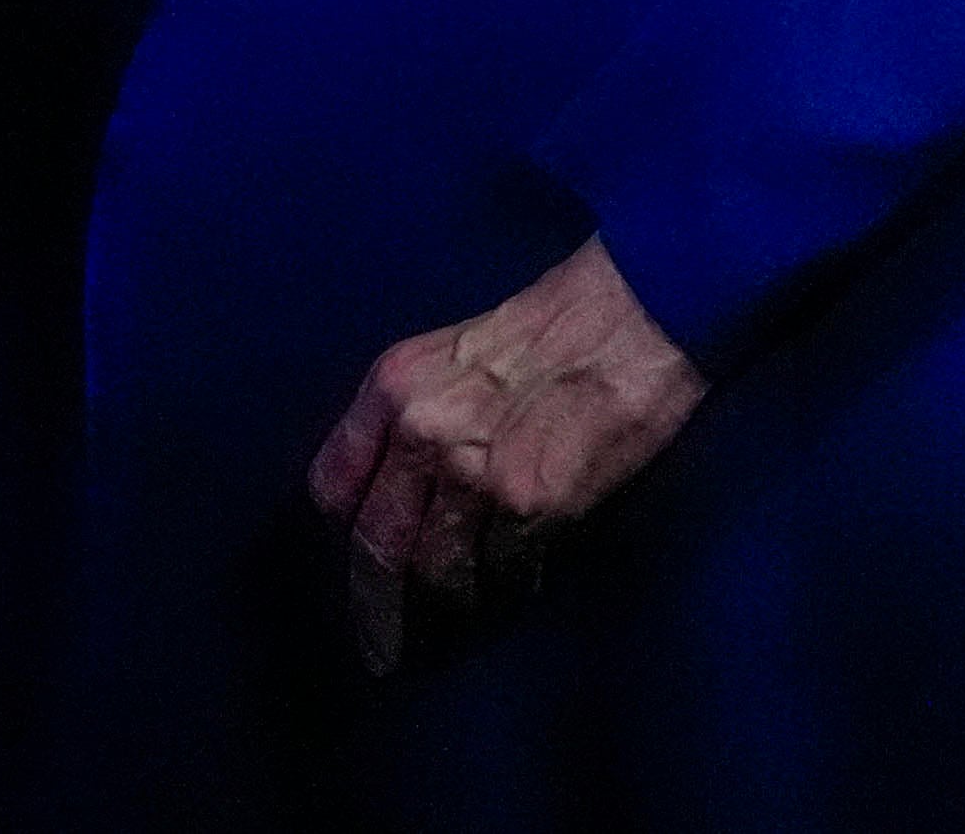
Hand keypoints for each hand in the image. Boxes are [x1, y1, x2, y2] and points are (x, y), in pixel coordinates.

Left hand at [304, 237, 706, 671]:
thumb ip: (408, 417)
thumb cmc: (547, 327)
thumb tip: (394, 496)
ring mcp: (475, 474)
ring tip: (439, 646)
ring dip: (439, 619)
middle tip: (386, 649)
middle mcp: (420, 432)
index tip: (360, 569)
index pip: (334, 489)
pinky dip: (501, 599)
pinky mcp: (534, 504)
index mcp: (391, 387)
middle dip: (379, 606)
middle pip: (377, 546)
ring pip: (436, 574)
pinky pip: (502, 575)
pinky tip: (502, 607)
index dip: (348, 537)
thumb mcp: (448, 353)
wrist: (631, 315)